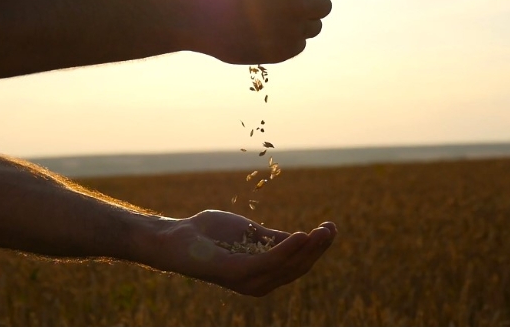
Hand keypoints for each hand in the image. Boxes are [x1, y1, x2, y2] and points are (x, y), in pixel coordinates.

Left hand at [158, 210, 336, 296]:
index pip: (297, 264)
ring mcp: (247, 281)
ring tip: (322, 231)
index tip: (331, 227)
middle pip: (297, 268)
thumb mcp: (249, 233)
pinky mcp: (236, 273)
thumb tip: (302, 238)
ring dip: (308, 249)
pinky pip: (268, 262)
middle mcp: (258, 282)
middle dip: (317, 249)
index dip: (316, 247)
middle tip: (331, 228)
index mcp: (262, 273)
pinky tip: (300, 235)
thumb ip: (272, 238)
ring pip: (287, 267)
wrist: (177, 237)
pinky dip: (287, 249)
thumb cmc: (209, 234)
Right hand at [190, 0, 331, 63]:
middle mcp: (299, 7)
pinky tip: (270, 35)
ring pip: (313, 29)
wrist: (200, 17)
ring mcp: (292, 31)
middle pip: (324, 7)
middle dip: (310, 6)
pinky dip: (290, 41)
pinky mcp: (282, 52)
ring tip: (279, 21)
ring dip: (301, 24)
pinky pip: (298, 46)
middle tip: (292, 7)